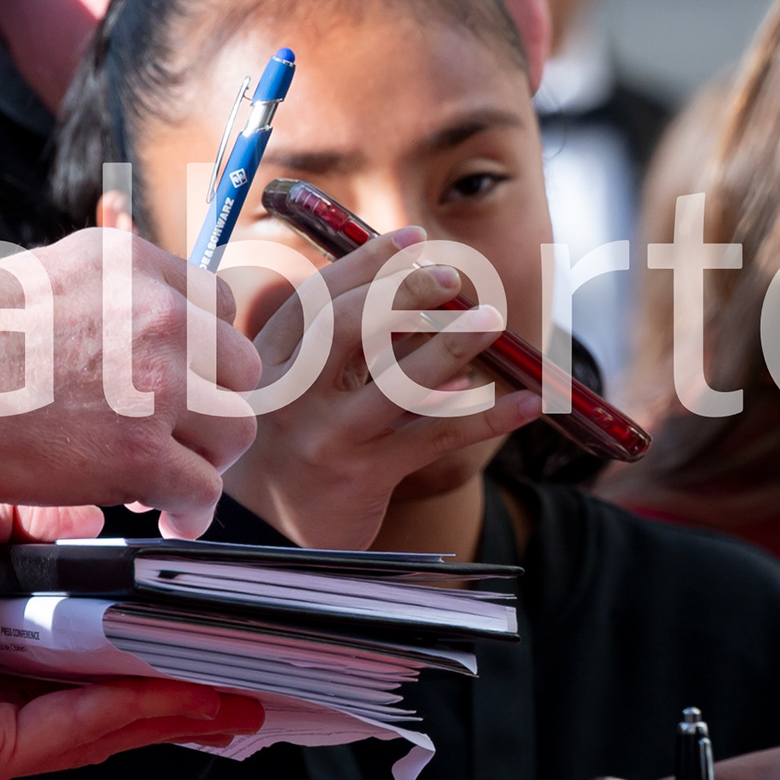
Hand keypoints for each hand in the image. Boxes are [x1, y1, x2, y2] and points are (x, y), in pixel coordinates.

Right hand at [0, 229, 261, 533]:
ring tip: (169, 480)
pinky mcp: (140, 450)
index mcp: (131, 264)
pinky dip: (191, 511)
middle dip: (211, 404)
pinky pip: (202, 490)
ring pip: (235, 429)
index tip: (186, 381)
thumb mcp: (41, 279)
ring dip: (206, 458)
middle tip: (177, 433)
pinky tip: (167, 518)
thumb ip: (101, 303)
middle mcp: (157, 314)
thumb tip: (120, 342)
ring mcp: (155, 382)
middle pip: (238, 367)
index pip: (214, 304)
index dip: (203, 353)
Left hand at [0, 489, 267, 779]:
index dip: (135, 650)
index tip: (191, 635)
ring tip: (236, 697)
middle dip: (175, 696)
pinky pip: (80, 731)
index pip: (72, 661)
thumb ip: (30, 520)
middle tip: (239, 684)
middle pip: (103, 706)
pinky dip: (140, 713)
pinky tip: (187, 696)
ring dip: (174, 711)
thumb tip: (94, 519)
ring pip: (104, 726)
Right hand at [217, 233, 544, 551]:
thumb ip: (344, 359)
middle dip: (402, 294)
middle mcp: (291, 395)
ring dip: (450, 347)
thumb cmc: (283, 456)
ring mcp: (326, 435)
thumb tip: (430, 323)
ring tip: (492, 322)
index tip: (411, 238)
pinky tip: (524, 404)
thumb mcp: (292, 398)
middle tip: (451, 276)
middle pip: (348, 329)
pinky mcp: (362, 475)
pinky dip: (485, 418)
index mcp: (269, 364)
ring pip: (395, 382)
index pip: (317, 300)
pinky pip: (433, 438)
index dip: (365, 263)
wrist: (256, 541)